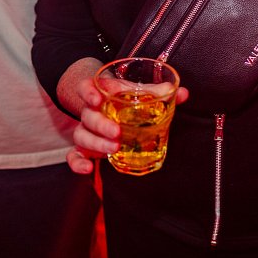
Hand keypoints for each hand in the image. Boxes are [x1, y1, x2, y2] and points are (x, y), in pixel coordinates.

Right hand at [65, 81, 190, 174]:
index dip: (89, 93)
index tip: (97, 98)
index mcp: (101, 92)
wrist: (104, 101)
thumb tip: (183, 93)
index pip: (87, 88)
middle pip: (87, 116)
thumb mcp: (139, 91)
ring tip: (113, 148)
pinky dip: (77, 162)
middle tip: (117, 132)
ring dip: (95, 143)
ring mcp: (86, 129)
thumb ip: (159, 93)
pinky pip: (73, 155)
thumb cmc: (124, 96)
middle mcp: (90, 111)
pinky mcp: (84, 147)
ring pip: (81, 135)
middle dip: (101, 124)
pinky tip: (87, 168)